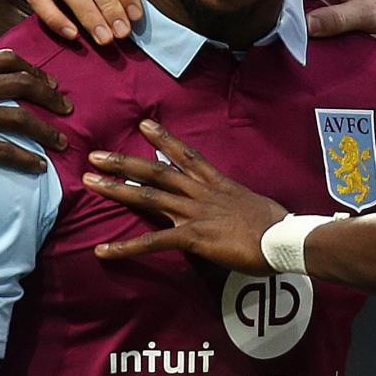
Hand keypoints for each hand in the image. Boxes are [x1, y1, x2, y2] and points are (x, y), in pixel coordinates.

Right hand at [0, 42, 71, 219]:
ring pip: (18, 117)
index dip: (34, 70)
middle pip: (19, 83)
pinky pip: (3, 148)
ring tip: (62, 142)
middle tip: (66, 109)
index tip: (51, 84)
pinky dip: (25, 158)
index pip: (5, 59)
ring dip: (46, 131)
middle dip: (49, 96)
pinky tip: (39, 166)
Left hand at [83, 120, 286, 272]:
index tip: (144, 124)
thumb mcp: (253, 204)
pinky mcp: (194, 237)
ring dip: (116, 188)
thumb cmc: (277, 226)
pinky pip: (154, 241)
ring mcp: (195, 214)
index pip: (187, 156)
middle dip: (124, 162)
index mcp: (218, 185)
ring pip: (149, 196)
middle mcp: (201, 194)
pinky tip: (103, 251)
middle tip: (95, 155)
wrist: (285, 239)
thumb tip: (232, 208)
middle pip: (157, 172)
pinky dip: (126, 247)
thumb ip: (234, 203)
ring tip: (89, 181)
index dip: (164, 140)